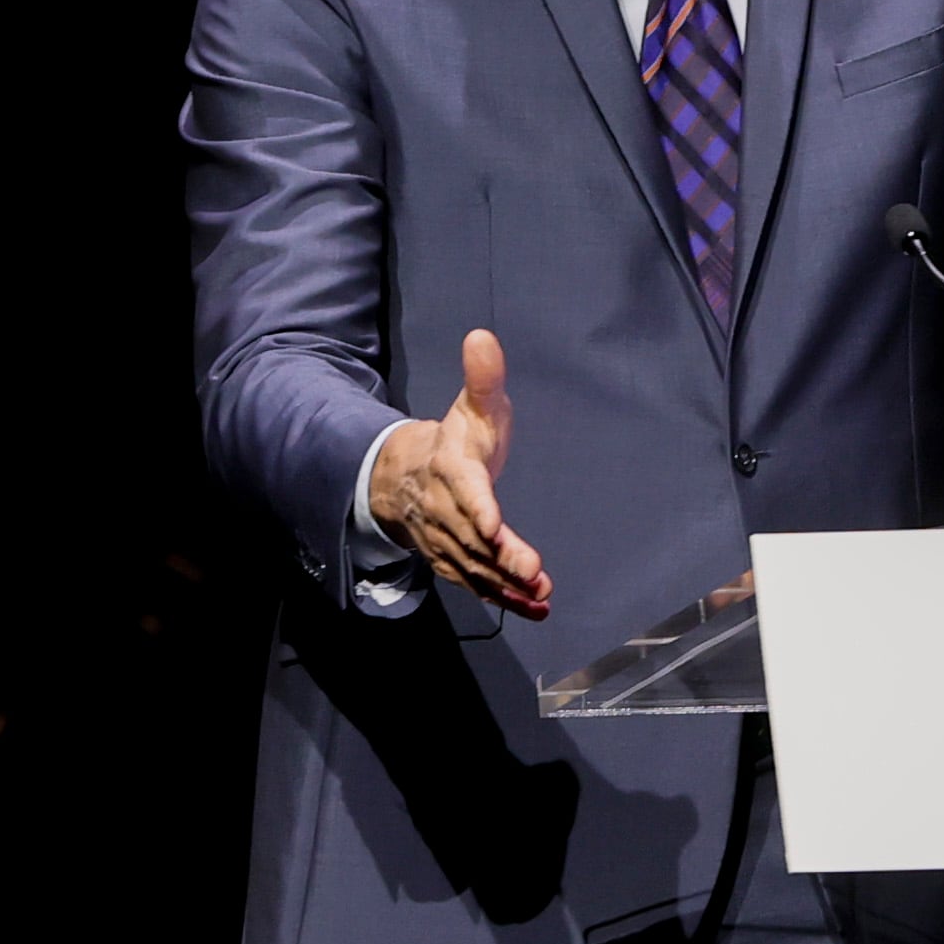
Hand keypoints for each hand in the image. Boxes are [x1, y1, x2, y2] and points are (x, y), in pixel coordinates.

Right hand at [369, 329, 551, 619]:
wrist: (404, 477)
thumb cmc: (453, 440)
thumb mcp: (472, 406)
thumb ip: (482, 378)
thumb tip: (483, 335)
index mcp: (451, 468)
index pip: (464, 489)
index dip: (478, 508)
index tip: (496, 525)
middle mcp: (446, 508)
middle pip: (472, 536)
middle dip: (501, 556)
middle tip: (533, 571)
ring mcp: (447, 539)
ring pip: (475, 565)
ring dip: (506, 582)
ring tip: (539, 592)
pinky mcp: (455, 561)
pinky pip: (478, 583)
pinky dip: (505, 598)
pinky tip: (536, 608)